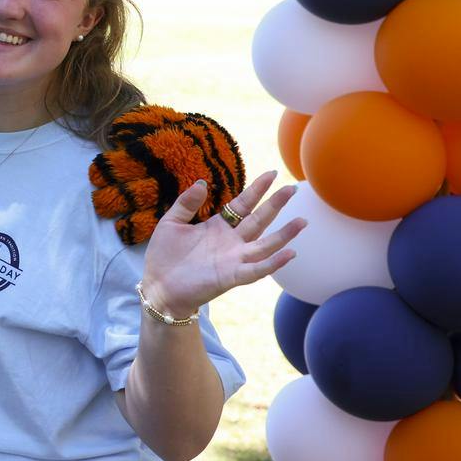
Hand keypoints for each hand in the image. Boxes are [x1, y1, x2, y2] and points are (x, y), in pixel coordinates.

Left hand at [139, 170, 304, 320]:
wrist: (158, 286)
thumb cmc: (165, 255)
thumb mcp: (172, 222)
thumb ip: (187, 203)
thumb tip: (202, 182)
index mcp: (218, 226)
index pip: (243, 204)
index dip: (257, 189)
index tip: (272, 173)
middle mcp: (231, 241)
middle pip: (259, 219)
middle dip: (276, 204)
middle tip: (294, 188)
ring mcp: (234, 259)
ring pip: (265, 244)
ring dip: (284, 234)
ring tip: (302, 221)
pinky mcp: (232, 276)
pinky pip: (257, 269)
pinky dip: (274, 263)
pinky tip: (290, 253)